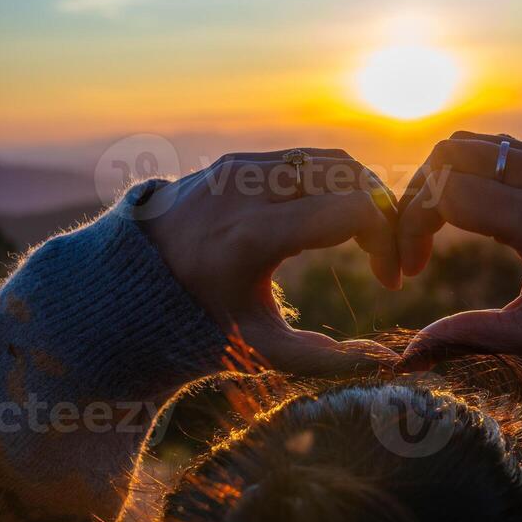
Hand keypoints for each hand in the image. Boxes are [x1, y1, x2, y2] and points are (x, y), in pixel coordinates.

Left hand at [142, 148, 399, 376]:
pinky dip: (333, 184)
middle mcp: (245, 191)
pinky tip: (336, 223)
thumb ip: (324, 360)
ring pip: (331, 160)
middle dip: (384, 214)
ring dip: (362, 195)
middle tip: (389, 256)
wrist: (131, 289)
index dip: (387, 242)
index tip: (389, 280)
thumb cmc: (202, 324)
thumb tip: (385, 362)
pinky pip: (304, 159)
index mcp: (252, 237)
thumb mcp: (261, 349)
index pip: (351, 209)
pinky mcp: (236, 161)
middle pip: (349, 176)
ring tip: (370, 240)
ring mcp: (238, 168)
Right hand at [398, 132, 521, 366]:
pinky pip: (497, 148)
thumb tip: (410, 356)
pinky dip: (468, 175)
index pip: (447, 192)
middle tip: (413, 244)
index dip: (411, 226)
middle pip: (449, 154)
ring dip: (439, 182)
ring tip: (433, 231)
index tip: (411, 270)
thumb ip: (471, 337)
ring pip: (470, 143)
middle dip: (416, 197)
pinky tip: (468, 219)